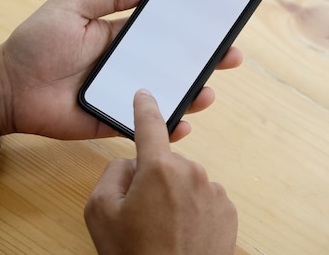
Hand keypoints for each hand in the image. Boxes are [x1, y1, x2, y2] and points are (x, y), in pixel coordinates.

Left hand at [0, 0, 242, 139]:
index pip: (163, 35)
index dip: (190, 32)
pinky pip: (142, 125)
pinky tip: (183, 125)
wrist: (8, 85)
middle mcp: (126, 66)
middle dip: (202, 63)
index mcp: (120, 38)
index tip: (217, 28)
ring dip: (190, 96)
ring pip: (163, 97)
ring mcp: (120, 94)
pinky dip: (163, 127)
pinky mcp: (110, 120)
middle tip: (230, 59)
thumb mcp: (73, 6)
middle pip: (171, 66)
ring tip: (208, 93)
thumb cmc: (37, 41)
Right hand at [84, 89, 237, 254]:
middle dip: (153, 179)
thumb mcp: (100, 214)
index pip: (150, 125)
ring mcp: (214, 192)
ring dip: (174, 197)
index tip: (144, 94)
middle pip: (165, 163)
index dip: (144, 107)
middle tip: (142, 214)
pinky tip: (183, 234)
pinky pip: (203, 199)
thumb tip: (131, 165)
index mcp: (159, 168)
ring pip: (185, 182)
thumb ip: (112, 174)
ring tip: (163, 230)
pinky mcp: (228, 211)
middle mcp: (192, 173)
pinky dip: (193, 210)